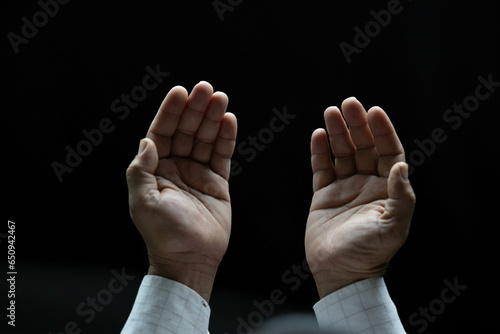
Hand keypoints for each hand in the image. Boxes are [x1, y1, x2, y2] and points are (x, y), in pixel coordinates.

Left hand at [126, 81, 236, 300]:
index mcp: (155, 170)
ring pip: (205, 139)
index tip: (180, 92)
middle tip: (206, 88)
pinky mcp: (217, 182)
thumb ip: (141, 170)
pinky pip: (222, 155)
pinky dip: (226, 138)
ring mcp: (197, 173)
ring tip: (221, 98)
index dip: (170, 112)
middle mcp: (176, 167)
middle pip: (186, 130)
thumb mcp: (142, 202)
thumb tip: (147, 141)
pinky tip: (229, 120)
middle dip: (195, 109)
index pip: (162, 132)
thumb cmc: (163, 233)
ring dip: (212, 118)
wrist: (190, 259)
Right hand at [305, 97, 415, 297]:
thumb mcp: (393, 227)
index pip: (388, 152)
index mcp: (386, 190)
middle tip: (349, 104)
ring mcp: (344, 188)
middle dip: (357, 125)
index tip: (374, 111)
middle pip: (364, 147)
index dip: (383, 131)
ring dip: (338, 132)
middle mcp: (366, 184)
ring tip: (331, 112)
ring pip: (342, 153)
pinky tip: (319, 135)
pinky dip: (320, 151)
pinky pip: (322, 167)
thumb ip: (401, 196)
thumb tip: (402, 165)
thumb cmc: (369, 253)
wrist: (339, 271)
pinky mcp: (323, 195)